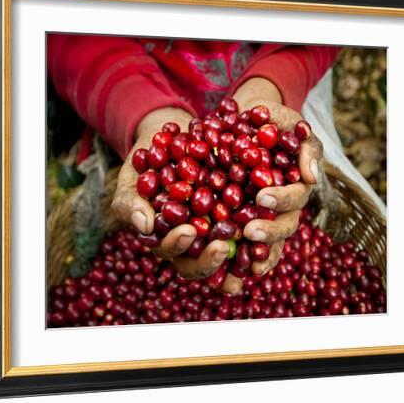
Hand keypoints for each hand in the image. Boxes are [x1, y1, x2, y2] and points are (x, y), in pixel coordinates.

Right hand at [111, 107, 242, 293]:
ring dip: (241, 256)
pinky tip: (271, 219)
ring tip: (253, 244)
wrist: (169, 140)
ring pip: (227, 251)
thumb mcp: (132, 179)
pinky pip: (249, 226)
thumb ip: (132, 202)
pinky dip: (260, 228)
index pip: (171, 251)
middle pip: (200, 262)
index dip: (178, 246)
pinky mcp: (236, 213)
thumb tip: (145, 226)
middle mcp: (191, 242)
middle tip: (223, 247)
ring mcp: (214, 230)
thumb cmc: (144, 164)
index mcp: (164, 238)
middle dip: (211, 260)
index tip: (189, 231)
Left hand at [232, 77, 322, 274]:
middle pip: (282, 227)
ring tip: (240, 260)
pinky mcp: (239, 218)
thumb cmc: (273, 122)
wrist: (246, 120)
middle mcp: (282, 207)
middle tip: (249, 231)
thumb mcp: (291, 125)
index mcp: (296, 186)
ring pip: (264, 242)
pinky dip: (233, 255)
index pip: (295, 198)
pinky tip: (221, 268)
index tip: (263, 197)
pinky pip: (240, 241)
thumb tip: (311, 177)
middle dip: (268, 231)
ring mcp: (262, 215)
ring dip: (254, 252)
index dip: (282, 200)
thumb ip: (306, 147)